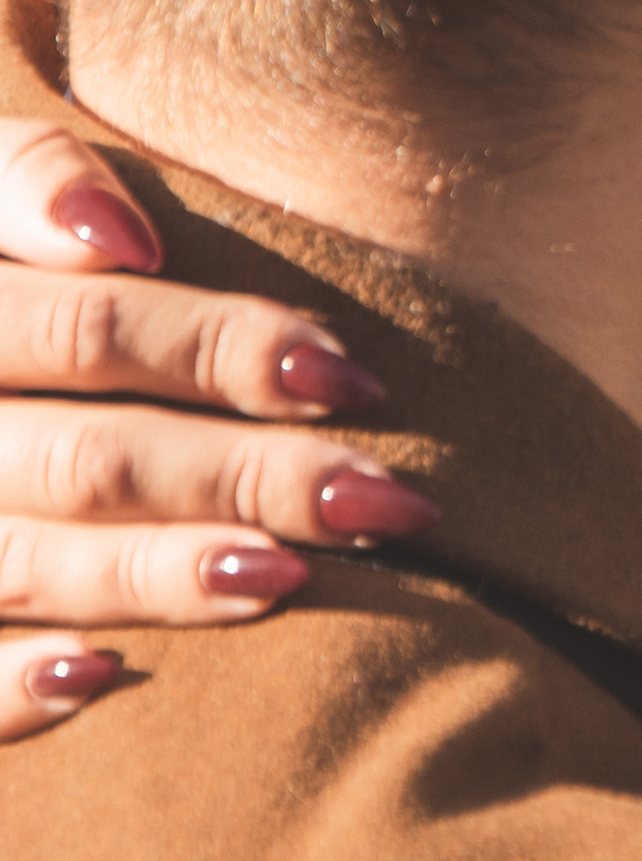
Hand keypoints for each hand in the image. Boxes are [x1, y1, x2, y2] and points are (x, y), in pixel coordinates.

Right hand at [0, 120, 438, 742]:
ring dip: (162, 575)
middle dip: (243, 478)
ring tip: (291, 576)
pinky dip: (11, 684)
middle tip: (385, 501)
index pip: (90, 328)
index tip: (346, 375)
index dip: (221, 347)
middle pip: (88, 458)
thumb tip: (122, 237)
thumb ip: (28, 177)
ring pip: (26, 563)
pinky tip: (103, 677)